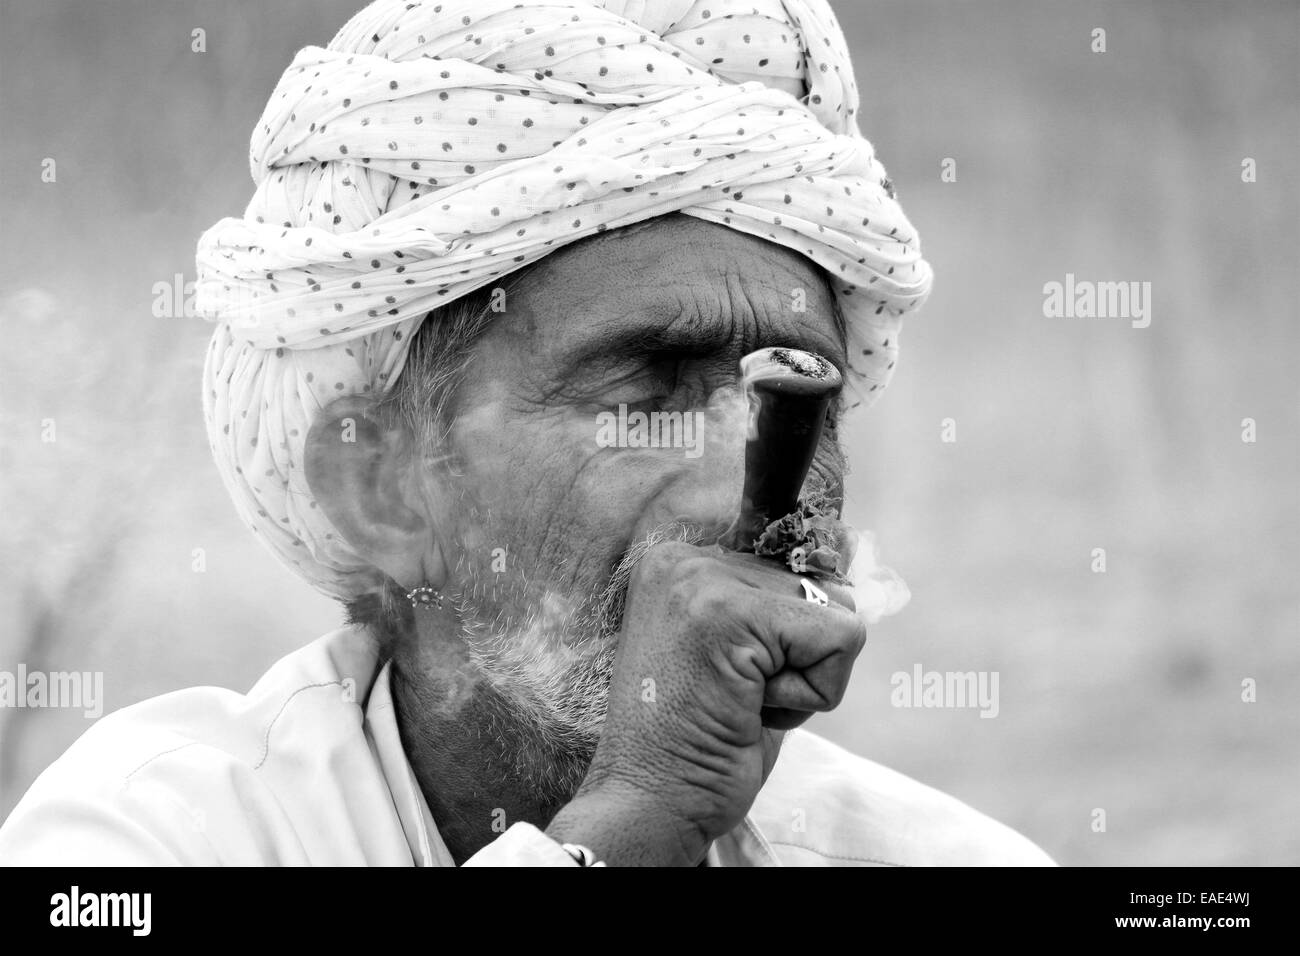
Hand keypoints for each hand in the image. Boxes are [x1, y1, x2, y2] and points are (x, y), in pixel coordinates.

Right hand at [546, 540, 863, 864]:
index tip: (727, 680)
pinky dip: (812, 694)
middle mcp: (686, 560)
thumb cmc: (699, 742)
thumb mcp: (736, 658)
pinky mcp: (731, 614)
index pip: (793, 575)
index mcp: (681, 564)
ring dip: (801, 679)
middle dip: (796, 660)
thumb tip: (849, 590)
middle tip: (733, 697)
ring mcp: (704, 581)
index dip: (785, 645)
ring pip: (831, 613)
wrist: (650, 804)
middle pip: (816, 592)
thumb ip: (773, 612)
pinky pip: (841, 638)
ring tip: (739, 702)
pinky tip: (750, 711)